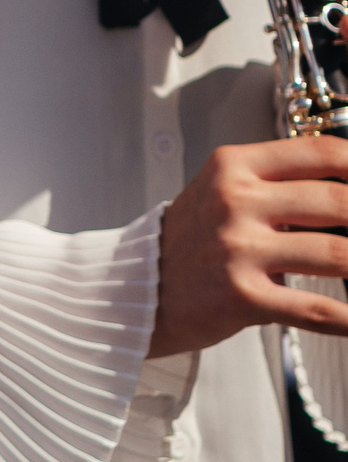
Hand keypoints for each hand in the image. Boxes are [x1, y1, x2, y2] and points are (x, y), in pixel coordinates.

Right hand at [153, 137, 347, 356]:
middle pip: (339, 202)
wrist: (135, 287)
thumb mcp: (224, 191)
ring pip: (337, 254)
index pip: (320, 153)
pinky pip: (315, 308)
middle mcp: (235, 202)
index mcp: (234, 167)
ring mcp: (237, 249)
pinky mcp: (240, 296)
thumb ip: (280, 182)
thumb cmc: (190, 240)